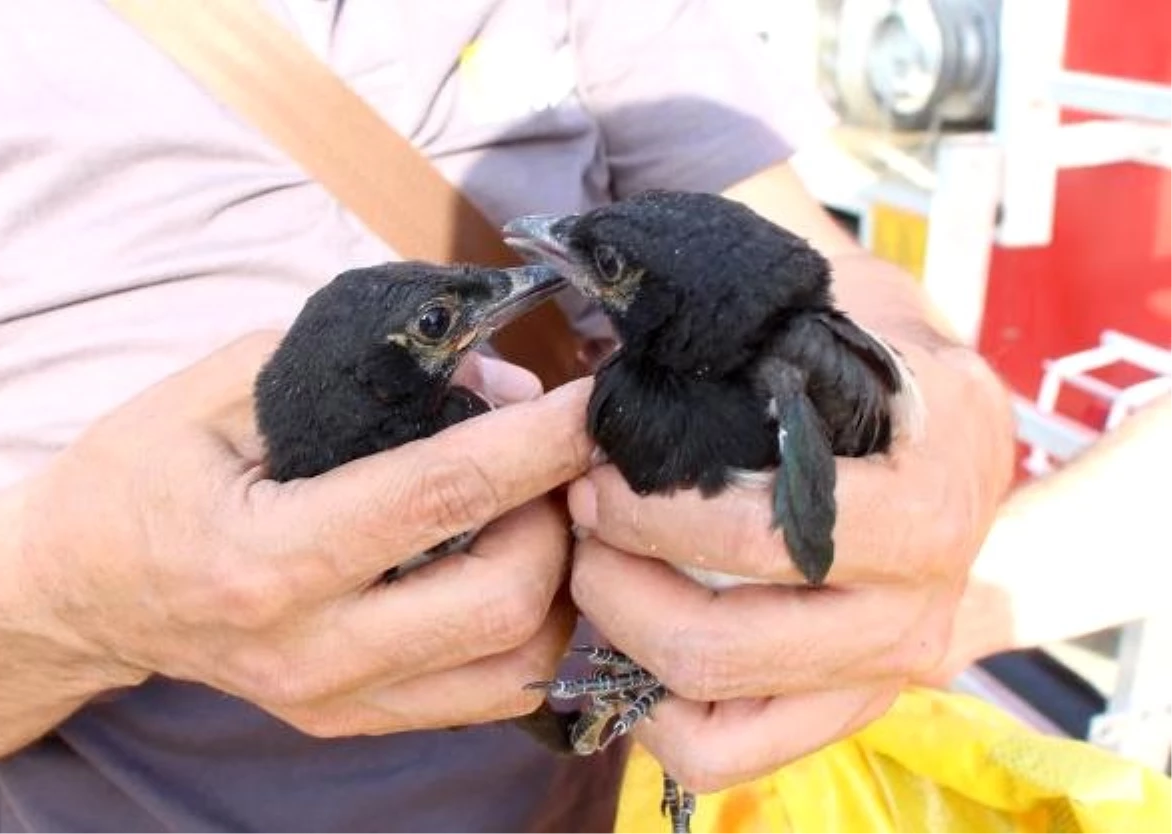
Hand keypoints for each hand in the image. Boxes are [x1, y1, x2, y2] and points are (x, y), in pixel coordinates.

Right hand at [8, 333, 594, 736]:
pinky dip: (531, 624)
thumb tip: (498, 385)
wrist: (79, 589)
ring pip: (519, 660)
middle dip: (559, 515)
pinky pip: (491, 692)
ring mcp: (337, 701)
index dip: (536, 442)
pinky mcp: (355, 721)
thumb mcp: (225, 387)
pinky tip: (513, 564)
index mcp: (266, 559)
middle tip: (555, 459)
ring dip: (558, 575)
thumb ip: (360, 371)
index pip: (442, 495)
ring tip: (537, 507)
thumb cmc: (141, 475)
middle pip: (507, 598)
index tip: (597, 402)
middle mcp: (311, 651)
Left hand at [566, 342, 1013, 792]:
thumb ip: (761, 327)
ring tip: (598, 567)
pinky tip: (634, 638)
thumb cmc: (878, 366)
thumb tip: (634, 344)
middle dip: (615, 582)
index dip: (655, 512)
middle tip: (581, 518)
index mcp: (925, 501)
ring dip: (625, 636)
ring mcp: (886, 674)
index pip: (765, 537)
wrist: (953, 440)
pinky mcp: (847, 711)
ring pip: (713, 704)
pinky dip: (656, 712)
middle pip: (720, 644)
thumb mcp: (840, 314)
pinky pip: (726, 754)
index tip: (597, 468)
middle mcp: (919, 608)